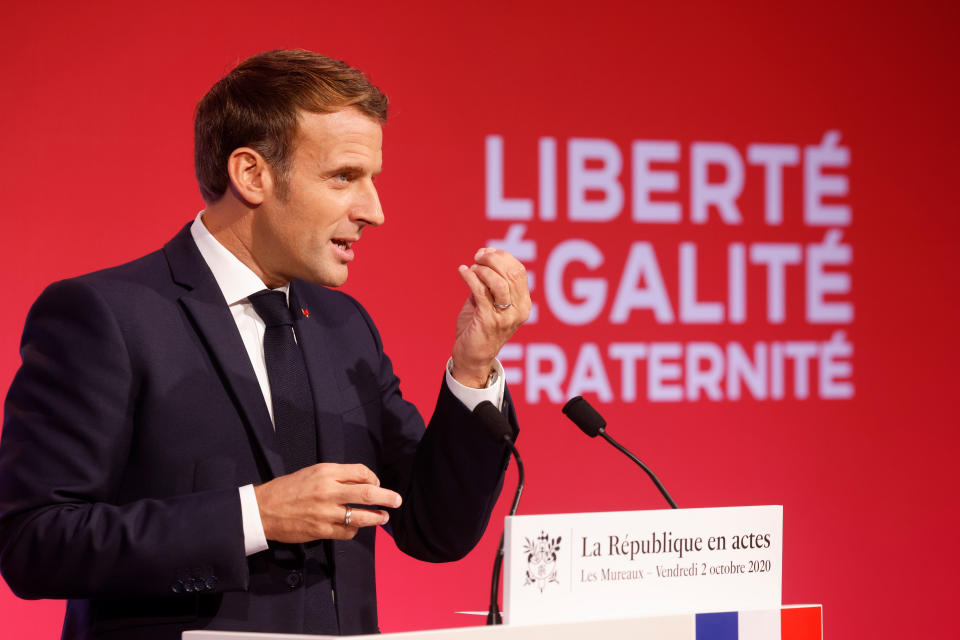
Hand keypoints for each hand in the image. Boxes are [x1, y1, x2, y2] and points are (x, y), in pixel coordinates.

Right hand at [253, 463, 400, 542]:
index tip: (376, 484)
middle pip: (366, 493)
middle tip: (397, 500)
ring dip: (377, 517)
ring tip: (384, 517)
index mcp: (326, 472)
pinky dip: (355, 530)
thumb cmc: (288, 489)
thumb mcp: (312, 472)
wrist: (263, 509)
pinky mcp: (321, 530)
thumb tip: (363, 483)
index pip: (361, 472)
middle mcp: (328, 490)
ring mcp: (325, 512)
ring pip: (360, 516)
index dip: (373, 479)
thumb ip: (337, 476)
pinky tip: (356, 527)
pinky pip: (347, 532)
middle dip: (386, 497)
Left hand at [452, 247, 530, 387]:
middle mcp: (519, 310)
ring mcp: (505, 317)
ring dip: (482, 269)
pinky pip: (480, 291)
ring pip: (498, 282)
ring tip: (472, 268)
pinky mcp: (488, 321)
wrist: (472, 357)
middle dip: (492, 260)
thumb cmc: (479, 327)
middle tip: (477, 258)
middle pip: (511, 273)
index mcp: (523, 304)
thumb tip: (485, 254)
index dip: (502, 257)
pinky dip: (470, 277)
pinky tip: (463, 271)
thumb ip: (489, 282)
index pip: (518, 271)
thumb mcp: (488, 302)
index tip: (486, 252)